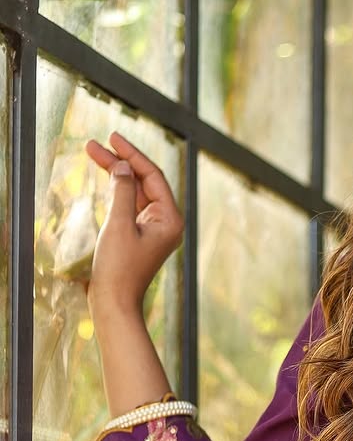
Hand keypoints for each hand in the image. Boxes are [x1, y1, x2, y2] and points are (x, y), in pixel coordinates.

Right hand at [83, 131, 184, 313]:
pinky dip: (117, 190)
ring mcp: (154, 229)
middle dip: (120, 161)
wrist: (114, 302)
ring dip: (117, 174)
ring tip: (94, 153)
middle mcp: (167, 222)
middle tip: (94, 144)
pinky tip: (105, 177)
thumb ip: (122, 191)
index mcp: (170, 219)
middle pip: (144, 181)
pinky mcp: (140, 235)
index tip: (112, 137)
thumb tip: (124, 166)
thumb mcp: (118, 224)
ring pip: (136, 191)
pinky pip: (131, 205)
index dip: (132, 154)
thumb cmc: (118, 268)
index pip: (153, 176)